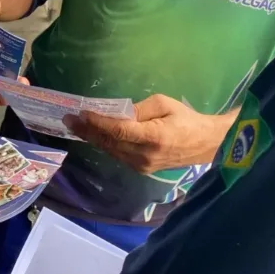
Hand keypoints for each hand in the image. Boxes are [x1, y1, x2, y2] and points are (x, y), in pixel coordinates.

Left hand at [62, 94, 238, 173]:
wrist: (206, 144)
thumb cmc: (186, 119)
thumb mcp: (163, 104)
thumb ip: (138, 110)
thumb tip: (116, 114)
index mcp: (153, 137)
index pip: (117, 131)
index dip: (97, 123)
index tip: (81, 113)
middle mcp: (144, 156)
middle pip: (109, 143)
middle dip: (86, 131)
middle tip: (68, 119)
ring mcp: (142, 166)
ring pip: (110, 151)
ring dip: (92, 138)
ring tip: (76, 125)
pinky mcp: (142, 169)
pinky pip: (118, 155)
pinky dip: (105, 144)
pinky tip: (94, 135)